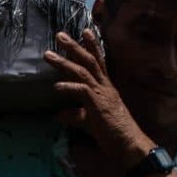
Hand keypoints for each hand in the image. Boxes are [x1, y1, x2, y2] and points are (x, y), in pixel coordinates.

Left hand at [44, 28, 148, 160]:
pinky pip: (82, 91)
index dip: (92, 46)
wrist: (129, 145)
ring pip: (82, 72)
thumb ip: (74, 116)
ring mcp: (102, 94)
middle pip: (89, 61)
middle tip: (60, 34)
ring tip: (48, 55)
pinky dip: (69, 87)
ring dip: (64, 63)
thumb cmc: (113, 134)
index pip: (98, 62)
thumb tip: (56, 115)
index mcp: (105, 88)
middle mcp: (105, 87)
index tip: (84, 31)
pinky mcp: (99, 105)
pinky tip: (56, 86)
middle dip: (74, 47)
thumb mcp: (89, 122)